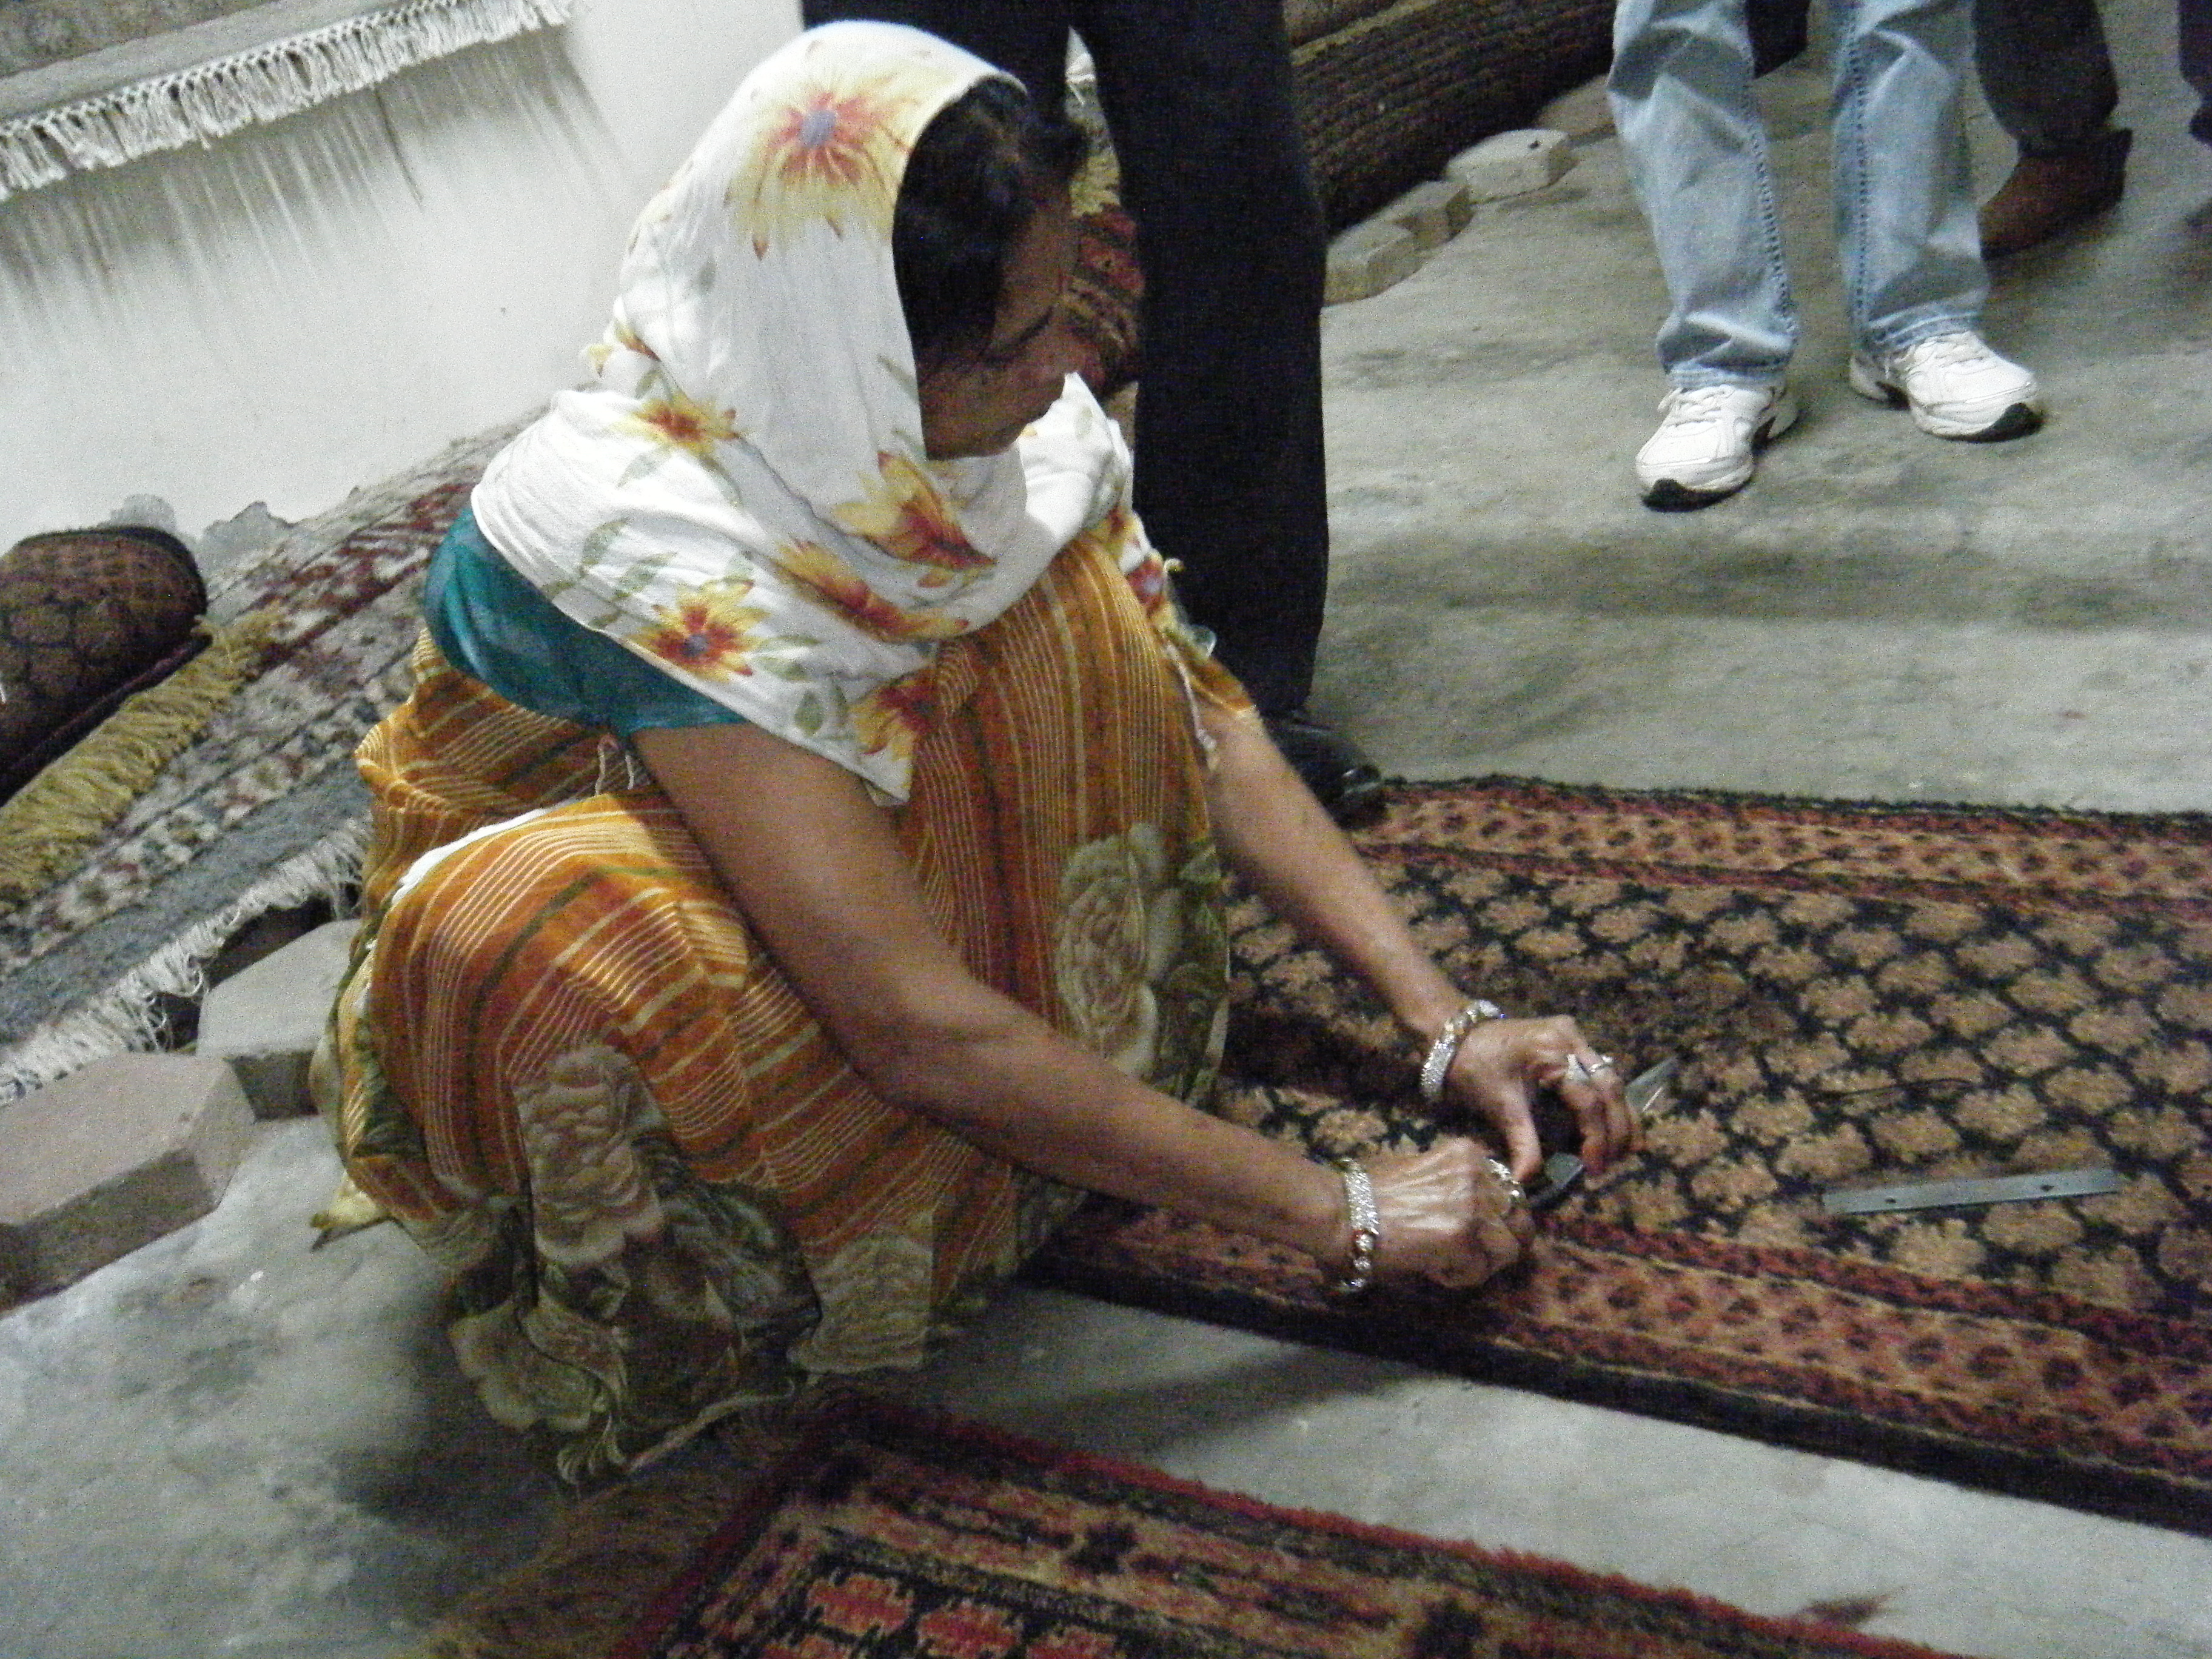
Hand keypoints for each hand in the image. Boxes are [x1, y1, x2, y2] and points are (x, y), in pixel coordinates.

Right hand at [1361, 1138, 1534, 1289]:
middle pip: (1519, 1219)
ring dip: (1481, 1262)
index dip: (1497, 1216)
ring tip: (1449, 1263)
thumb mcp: (1421, 1168)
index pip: (1510, 1190)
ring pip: (1508, 1249)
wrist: (1341, 1211)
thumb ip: (1454, 1181)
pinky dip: (1459, 1277)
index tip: (1477, 1230)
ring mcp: (1474, 1207)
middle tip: (1473, 1255)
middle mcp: (1478, 1175)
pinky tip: (1432, 1268)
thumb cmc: (1367, 1191)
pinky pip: (1479, 1271)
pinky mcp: (1463, 1239)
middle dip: (1500, 1242)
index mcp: (1469, 1154)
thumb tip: (1477, 1209)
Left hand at [1441, 1015, 1639, 1183]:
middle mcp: (1571, 1038)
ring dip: (1621, 1115)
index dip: (1596, 1137)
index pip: (1588, 1099)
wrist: (1456, 1035)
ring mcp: (1574, 1035)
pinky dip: (1609, 1100)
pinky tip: (1616, 1125)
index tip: (1594, 1168)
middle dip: (1617, 1128)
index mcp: (1552, 1051)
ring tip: (1626, 1151)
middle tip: (1615, 1163)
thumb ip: (1521, 1143)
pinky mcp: (1571, 1040)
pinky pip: (1601, 1072)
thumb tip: (1526, 1182)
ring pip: (1612, 1078)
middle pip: (1610, 1086)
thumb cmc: (1474, 1067)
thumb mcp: (1498, 1106)